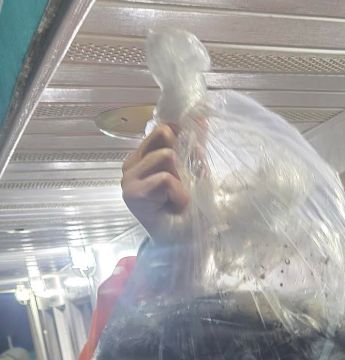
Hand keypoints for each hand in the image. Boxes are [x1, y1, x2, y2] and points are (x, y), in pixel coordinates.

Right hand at [121, 124, 190, 241]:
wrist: (187, 243)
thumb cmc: (191, 210)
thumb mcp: (196, 170)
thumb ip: (194, 144)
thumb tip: (202, 116)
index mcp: (143, 155)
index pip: (162, 128)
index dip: (181, 138)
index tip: (191, 158)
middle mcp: (131, 164)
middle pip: (164, 137)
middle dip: (183, 161)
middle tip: (183, 188)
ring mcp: (128, 178)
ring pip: (166, 156)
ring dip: (182, 180)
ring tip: (178, 199)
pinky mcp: (132, 193)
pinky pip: (165, 179)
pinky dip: (179, 194)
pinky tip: (175, 207)